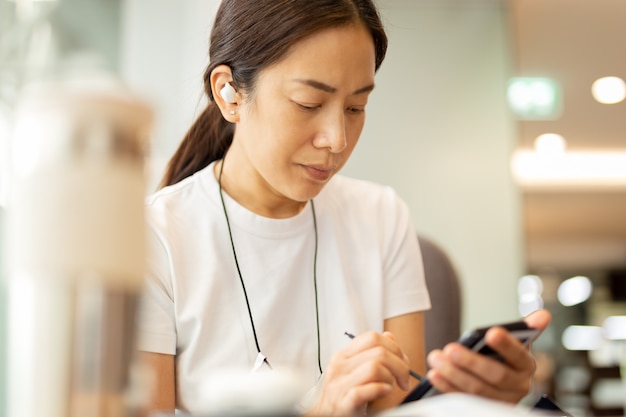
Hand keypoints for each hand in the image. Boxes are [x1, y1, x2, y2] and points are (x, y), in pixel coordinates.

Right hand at [308, 331, 411, 415]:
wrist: (327, 416)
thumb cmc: (345, 395)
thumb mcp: (357, 371)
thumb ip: (372, 353)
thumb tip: (390, 336)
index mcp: (343, 355)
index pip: (372, 338)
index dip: (394, 348)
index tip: (403, 362)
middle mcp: (339, 366)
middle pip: (379, 352)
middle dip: (400, 366)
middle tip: (404, 380)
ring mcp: (339, 384)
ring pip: (374, 368)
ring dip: (390, 378)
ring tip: (390, 388)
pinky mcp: (343, 403)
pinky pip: (364, 391)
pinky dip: (381, 390)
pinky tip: (384, 393)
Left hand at [425, 309, 551, 402]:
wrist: (497, 385)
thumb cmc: (503, 358)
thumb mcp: (515, 344)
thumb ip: (526, 329)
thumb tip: (543, 315)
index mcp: (526, 366)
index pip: (518, 355)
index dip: (506, 345)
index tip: (491, 332)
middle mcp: (518, 386)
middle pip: (496, 376)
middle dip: (471, 362)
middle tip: (450, 349)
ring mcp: (500, 401)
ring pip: (477, 390)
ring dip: (454, 374)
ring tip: (436, 359)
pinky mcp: (483, 409)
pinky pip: (464, 399)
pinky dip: (447, 387)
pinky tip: (435, 375)